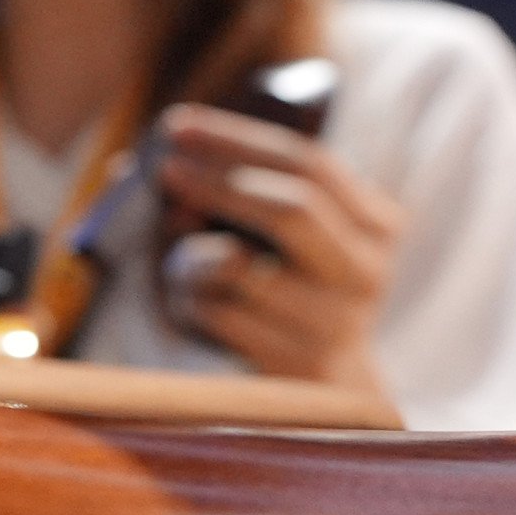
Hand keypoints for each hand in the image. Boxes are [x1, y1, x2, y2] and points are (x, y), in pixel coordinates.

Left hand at [152, 105, 403, 397]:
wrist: (331, 388)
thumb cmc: (294, 293)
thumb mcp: (285, 237)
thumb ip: (236, 191)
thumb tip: (139, 167)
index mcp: (376, 223)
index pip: (310, 164)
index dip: (239, 138)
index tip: (178, 125)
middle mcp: (365, 269)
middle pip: (292, 207)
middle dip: (218, 181)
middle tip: (165, 169)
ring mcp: (336, 320)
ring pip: (240, 265)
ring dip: (191, 255)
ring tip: (180, 261)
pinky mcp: (297, 360)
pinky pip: (218, 312)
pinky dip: (189, 299)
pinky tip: (193, 303)